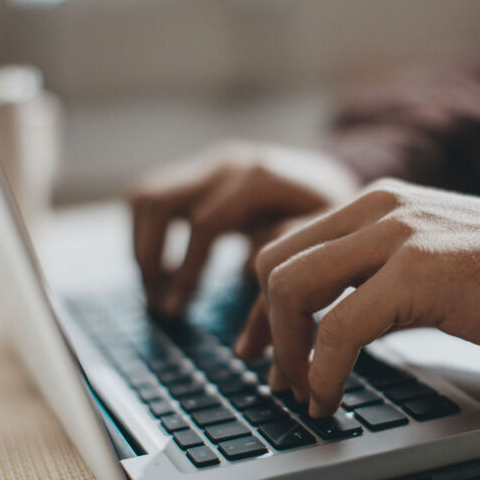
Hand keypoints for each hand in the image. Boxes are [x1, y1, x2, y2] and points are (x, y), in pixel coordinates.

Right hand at [129, 141, 358, 314]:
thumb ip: (288, 276)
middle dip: (151, 257)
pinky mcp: (200, 172)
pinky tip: (165, 274)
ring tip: (157, 293)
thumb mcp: (327, 247)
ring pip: (146, 196)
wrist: (337, 184)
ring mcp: (212, 163)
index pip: (205, 224)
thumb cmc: (337, 223)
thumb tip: (247, 317)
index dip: (187, 273)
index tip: (175, 312)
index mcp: (262, 178)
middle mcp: (230, 163)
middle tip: (159, 305)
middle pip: (159, 201)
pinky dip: (146, 234)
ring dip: (142, 246)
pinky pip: (151, 197)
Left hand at [238, 178, 479, 416]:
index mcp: (376, 203)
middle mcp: (377, 209)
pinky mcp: (418, 273)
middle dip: (264, 327)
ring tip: (303, 391)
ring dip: (286, 351)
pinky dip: (322, 370)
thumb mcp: (428, 257)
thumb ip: (376, 271)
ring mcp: (396, 236)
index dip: (261, 303)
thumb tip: (328, 320)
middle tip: (277, 376)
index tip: (259, 346)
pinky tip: (329, 396)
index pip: (287, 245)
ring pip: (292, 287)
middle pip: (274, 262)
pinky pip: (339, 326)